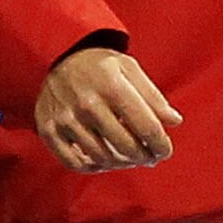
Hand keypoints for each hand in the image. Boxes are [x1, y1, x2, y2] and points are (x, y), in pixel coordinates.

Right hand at [35, 44, 179, 172]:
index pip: (147, 127)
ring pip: (103, 158)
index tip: (165, 151)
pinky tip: (104, 161)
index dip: (161, 145)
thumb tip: (174, 121)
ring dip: (122, 163)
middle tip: (150, 157)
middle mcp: (87, 104)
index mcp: (112, 86)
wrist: (57, 55)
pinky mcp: (48, 130)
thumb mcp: (129, 69)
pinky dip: (93, 167)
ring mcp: (65, 119)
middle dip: (145, 157)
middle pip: (127, 147)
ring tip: (130, 158)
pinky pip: (74, 163)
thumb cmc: (99, 65)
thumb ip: (153, 97)